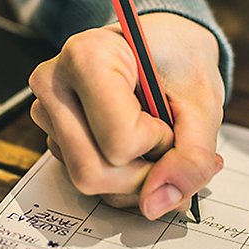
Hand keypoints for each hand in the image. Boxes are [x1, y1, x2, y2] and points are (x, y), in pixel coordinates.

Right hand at [28, 12, 224, 218]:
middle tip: (168, 144)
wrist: (165, 45)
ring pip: (86, 182)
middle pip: (91, 172)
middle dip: (143, 175)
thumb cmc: (180, 62)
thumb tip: (157, 204)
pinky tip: (137, 150)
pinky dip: (120, 177)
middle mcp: (53, 84)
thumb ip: (191, 157)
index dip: (159, 143)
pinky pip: (84, 178)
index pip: (119, 142)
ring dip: (134, 179)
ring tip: (154, 143)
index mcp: (86, 57)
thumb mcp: (203, 104)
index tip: (169, 117)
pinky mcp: (51, 133)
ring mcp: (45, 112)